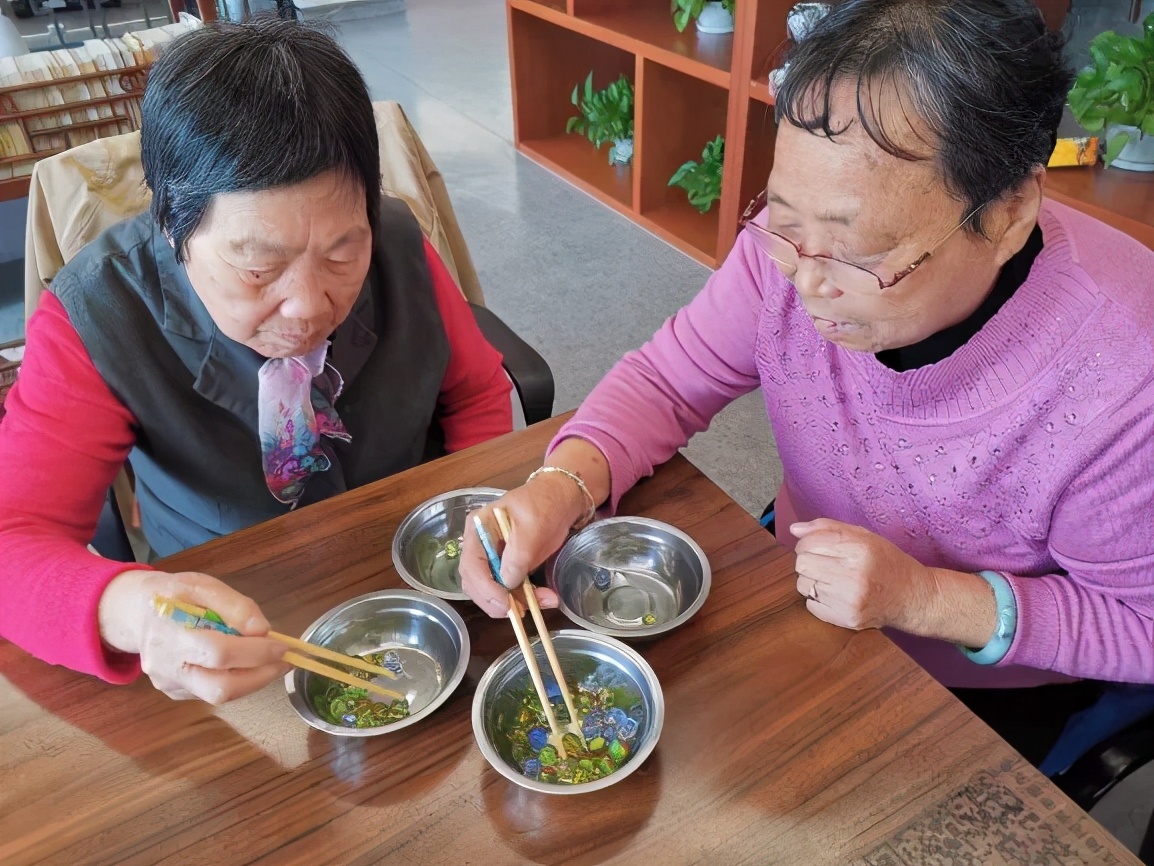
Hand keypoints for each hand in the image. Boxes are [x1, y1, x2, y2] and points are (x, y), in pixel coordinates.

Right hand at [98, 569, 289, 703]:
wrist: (132, 614)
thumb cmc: (170, 594)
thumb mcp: (200, 584)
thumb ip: (233, 604)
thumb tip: (262, 629)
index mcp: (170, 634)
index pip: (218, 654)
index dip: (255, 653)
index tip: (282, 646)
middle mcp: (167, 667)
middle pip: (220, 689)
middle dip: (259, 677)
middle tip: (283, 662)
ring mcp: (170, 684)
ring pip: (219, 696)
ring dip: (252, 680)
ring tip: (269, 660)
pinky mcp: (175, 693)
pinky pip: (211, 693)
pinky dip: (235, 680)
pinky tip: (241, 662)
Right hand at [459, 472, 586, 617]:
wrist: (562, 500)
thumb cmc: (545, 504)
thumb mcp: (533, 525)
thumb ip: (519, 553)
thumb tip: (506, 582)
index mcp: (479, 529)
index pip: (471, 565)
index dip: (485, 588)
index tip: (505, 603)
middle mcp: (480, 546)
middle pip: (476, 583)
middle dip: (497, 601)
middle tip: (520, 612)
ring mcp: (493, 558)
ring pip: (492, 591)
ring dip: (516, 603)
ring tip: (545, 601)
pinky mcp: (508, 568)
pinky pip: (509, 590)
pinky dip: (525, 599)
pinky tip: (545, 598)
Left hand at [790, 518, 937, 633]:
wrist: (912, 597)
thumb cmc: (887, 562)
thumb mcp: (864, 536)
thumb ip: (827, 527)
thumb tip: (794, 529)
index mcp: (860, 550)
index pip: (809, 543)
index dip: (806, 543)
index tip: (816, 546)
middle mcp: (855, 576)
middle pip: (802, 564)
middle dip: (807, 560)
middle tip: (824, 563)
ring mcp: (851, 601)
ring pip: (803, 585)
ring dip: (812, 580)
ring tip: (832, 578)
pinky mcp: (848, 620)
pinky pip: (811, 605)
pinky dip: (818, 599)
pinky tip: (836, 594)